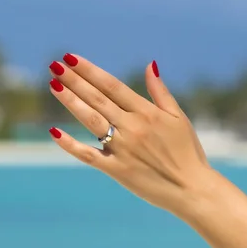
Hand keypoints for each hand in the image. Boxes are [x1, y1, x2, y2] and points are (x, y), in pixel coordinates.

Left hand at [48, 53, 211, 214]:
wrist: (193, 189)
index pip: (112, 86)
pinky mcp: (117, 170)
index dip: (90, 70)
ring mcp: (123, 148)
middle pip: (97, 99)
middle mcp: (132, 127)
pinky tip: (54, 131)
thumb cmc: (187, 152)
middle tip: (55, 65)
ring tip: (53, 85)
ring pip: (91, 120)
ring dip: (71, 102)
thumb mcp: (178, 117)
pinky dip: (71, 144)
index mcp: (147, 112)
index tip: (71, 58)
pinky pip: (89, 155)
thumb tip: (149, 64)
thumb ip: (160, 91)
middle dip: (74, 80)